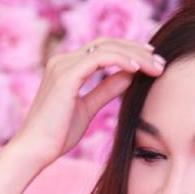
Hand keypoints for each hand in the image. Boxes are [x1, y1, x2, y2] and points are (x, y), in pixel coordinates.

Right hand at [9, 37, 165, 169]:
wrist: (34, 150)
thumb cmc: (56, 136)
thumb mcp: (88, 109)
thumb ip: (106, 90)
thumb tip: (129, 76)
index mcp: (67, 67)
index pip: (103, 49)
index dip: (129, 51)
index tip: (151, 62)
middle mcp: (63, 61)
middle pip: (107, 43)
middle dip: (137, 50)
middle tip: (160, 62)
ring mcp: (63, 65)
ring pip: (106, 48)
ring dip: (135, 55)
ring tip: (155, 67)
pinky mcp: (66, 75)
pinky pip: (99, 59)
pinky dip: (121, 60)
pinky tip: (138, 69)